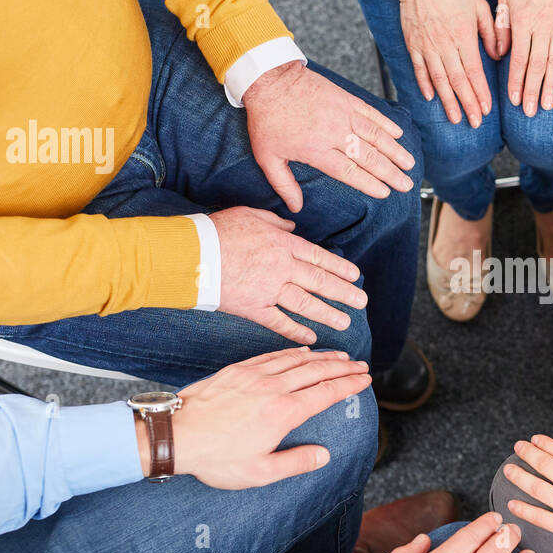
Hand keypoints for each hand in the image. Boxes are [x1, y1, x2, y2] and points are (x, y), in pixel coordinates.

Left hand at [153, 347, 371, 488]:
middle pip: (317, 371)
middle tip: (360, 365)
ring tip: (340, 355)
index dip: (349, 384)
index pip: (326, 392)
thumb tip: (324, 455)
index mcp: (283, 413)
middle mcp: (272, 388)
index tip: (364, 380)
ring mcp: (254, 376)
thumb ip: (296, 462)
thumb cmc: (216, 458)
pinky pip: (272, 355)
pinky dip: (293, 352)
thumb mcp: (260, 472)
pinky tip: (302, 352)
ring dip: (322, 356)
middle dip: (343, 367)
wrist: (177, 435)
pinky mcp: (237, 371)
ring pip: (296, 360)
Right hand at [211, 206, 366, 344]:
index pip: (319, 257)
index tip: (356, 277)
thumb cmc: (217, 231)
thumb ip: (275, 222)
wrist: (190, 254)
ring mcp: (269, 289)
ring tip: (346, 322)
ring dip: (328, 314)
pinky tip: (311, 338)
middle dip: (343, 293)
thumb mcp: (250, 215)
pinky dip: (296, 331)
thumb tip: (292, 226)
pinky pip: (279, 322)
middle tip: (362, 301)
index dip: (340, 268)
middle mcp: (282, 267)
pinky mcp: (253, 307)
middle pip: (319, 281)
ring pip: (306, 303)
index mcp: (283, 243)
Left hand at [243, 61, 415, 211]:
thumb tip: (296, 207)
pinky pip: (371, 113)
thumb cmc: (267, 119)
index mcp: (317, 150)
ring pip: (376, 135)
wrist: (269, 79)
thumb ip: (284, 184)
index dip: (370, 184)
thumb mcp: (267, 157)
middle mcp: (335, 132)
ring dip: (395, 150)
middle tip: (405, 184)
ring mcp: (343, 113)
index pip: (350, 171)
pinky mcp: (345, 98)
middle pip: (369, 157)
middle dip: (391, 173)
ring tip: (410, 163)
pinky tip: (399, 133)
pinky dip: (387, 124)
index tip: (385, 192)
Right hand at [395, 0, 499, 126]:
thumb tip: (497, 55)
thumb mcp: (479, 5)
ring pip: (439, 80)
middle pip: (458, 81)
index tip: (487, 109)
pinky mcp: (414, 45)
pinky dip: (425, 85)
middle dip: (468, 104)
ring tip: (455, 118)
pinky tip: (431, 98)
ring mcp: (427, 47)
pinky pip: (420, 69)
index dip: (481, 92)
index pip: (474, 71)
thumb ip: (491, 31)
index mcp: (464, 36)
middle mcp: (445, 45)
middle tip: (475, 122)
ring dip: (448, 101)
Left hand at [496, 0, 552, 116]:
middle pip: (537, 66)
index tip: (513, 100)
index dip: (515, 82)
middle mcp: (543, 28)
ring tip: (547, 104)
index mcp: (523, 22)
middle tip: (529, 112)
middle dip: (532, 91)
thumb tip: (499, 53)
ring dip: (551, 86)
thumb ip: (502, 25)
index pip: (518, 59)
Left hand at [504, 435, 552, 552]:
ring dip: (519, 476)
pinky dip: (523, 510)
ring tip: (508, 469)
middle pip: (546, 464)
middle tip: (517, 447)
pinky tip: (511, 505)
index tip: (535, 439)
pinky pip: (539, 517)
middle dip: (528, 453)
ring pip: (537, 487)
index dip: (546, 443)